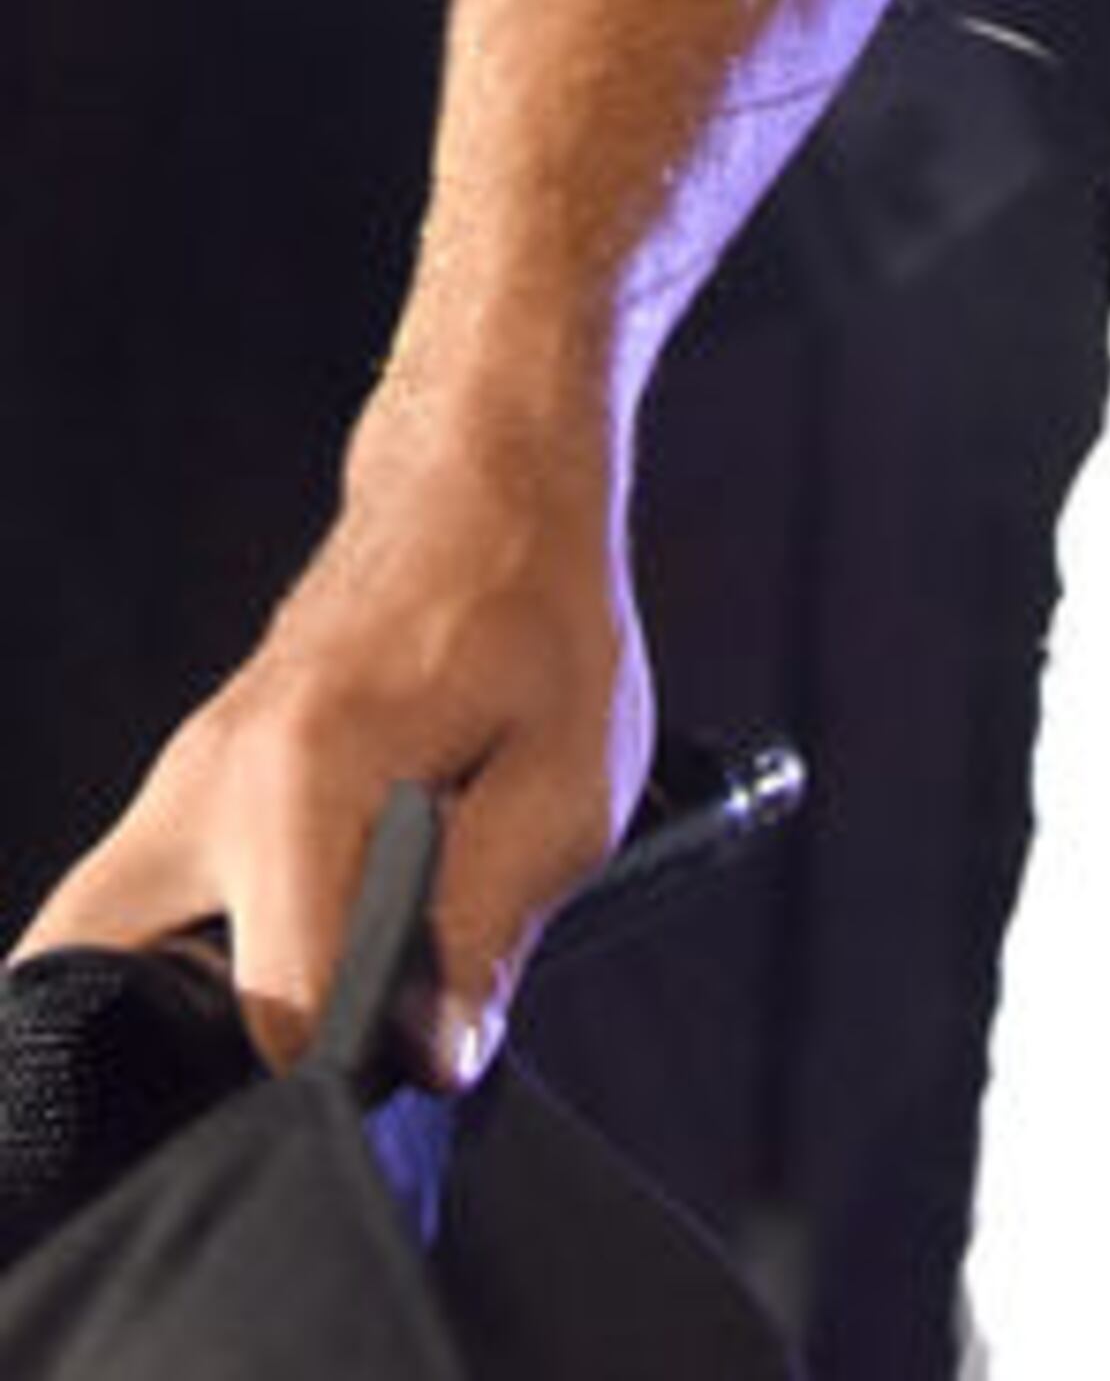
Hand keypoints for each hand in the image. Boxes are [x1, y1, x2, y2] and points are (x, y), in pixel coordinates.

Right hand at [13, 399, 652, 1088]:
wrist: (484, 483)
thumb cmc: (536, 610)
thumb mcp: (572, 778)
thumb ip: (495, 926)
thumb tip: (436, 1057)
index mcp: (303, 776)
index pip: (276, 1003)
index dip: (346, 1068)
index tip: (406, 1055)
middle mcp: (206, 785)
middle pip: (104, 985)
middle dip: (186, 1063)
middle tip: (302, 1067)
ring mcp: (175, 784)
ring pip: (96, 948)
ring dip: (169, 1009)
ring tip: (285, 1024)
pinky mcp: (180, 790)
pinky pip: (131, 910)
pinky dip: (176, 960)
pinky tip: (267, 973)